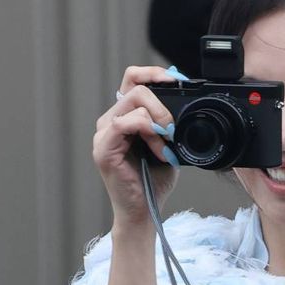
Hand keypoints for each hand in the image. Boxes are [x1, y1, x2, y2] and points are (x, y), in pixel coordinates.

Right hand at [93, 66, 178, 228]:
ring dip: (158, 120)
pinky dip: (148, 132)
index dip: (154, 73)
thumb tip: (181, 94)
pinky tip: (159, 150)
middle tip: (174, 128)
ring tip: (167, 144)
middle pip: (135, 86)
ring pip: (133, 101)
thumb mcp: (168, 142)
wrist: (144, 210)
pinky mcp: (103, 148)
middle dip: (162, 104)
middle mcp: (110, 121)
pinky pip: (125, 123)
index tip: (177, 82)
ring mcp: (104, 134)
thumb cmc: (154, 179)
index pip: (133, 78)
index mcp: (124, 116)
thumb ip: (168, 120)